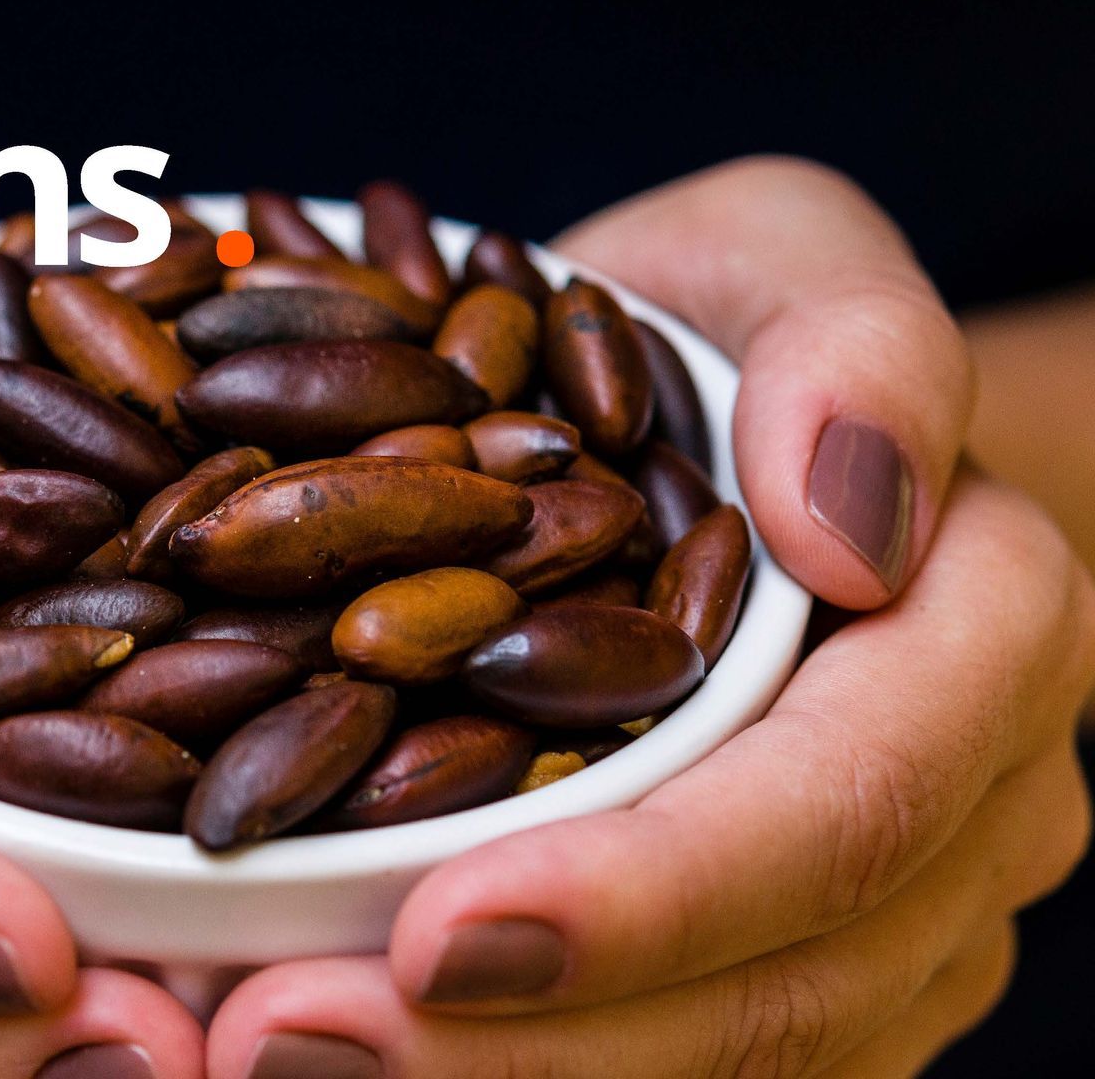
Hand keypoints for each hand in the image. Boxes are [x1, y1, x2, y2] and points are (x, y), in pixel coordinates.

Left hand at [201, 157, 1094, 1077]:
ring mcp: (888, 928)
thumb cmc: (727, 339)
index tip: (437, 929)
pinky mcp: (781, 976)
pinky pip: (665, 1070)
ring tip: (274, 1061)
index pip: (849, 804)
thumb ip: (847, 341)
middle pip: (781, 993)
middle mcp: (965, 821)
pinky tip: (342, 1060)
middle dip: (531, 1052)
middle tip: (279, 1040)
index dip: (655, 890)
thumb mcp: (780, 262)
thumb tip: (853, 511)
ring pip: (725, 1074)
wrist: (718, 444)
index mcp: (984, 641)